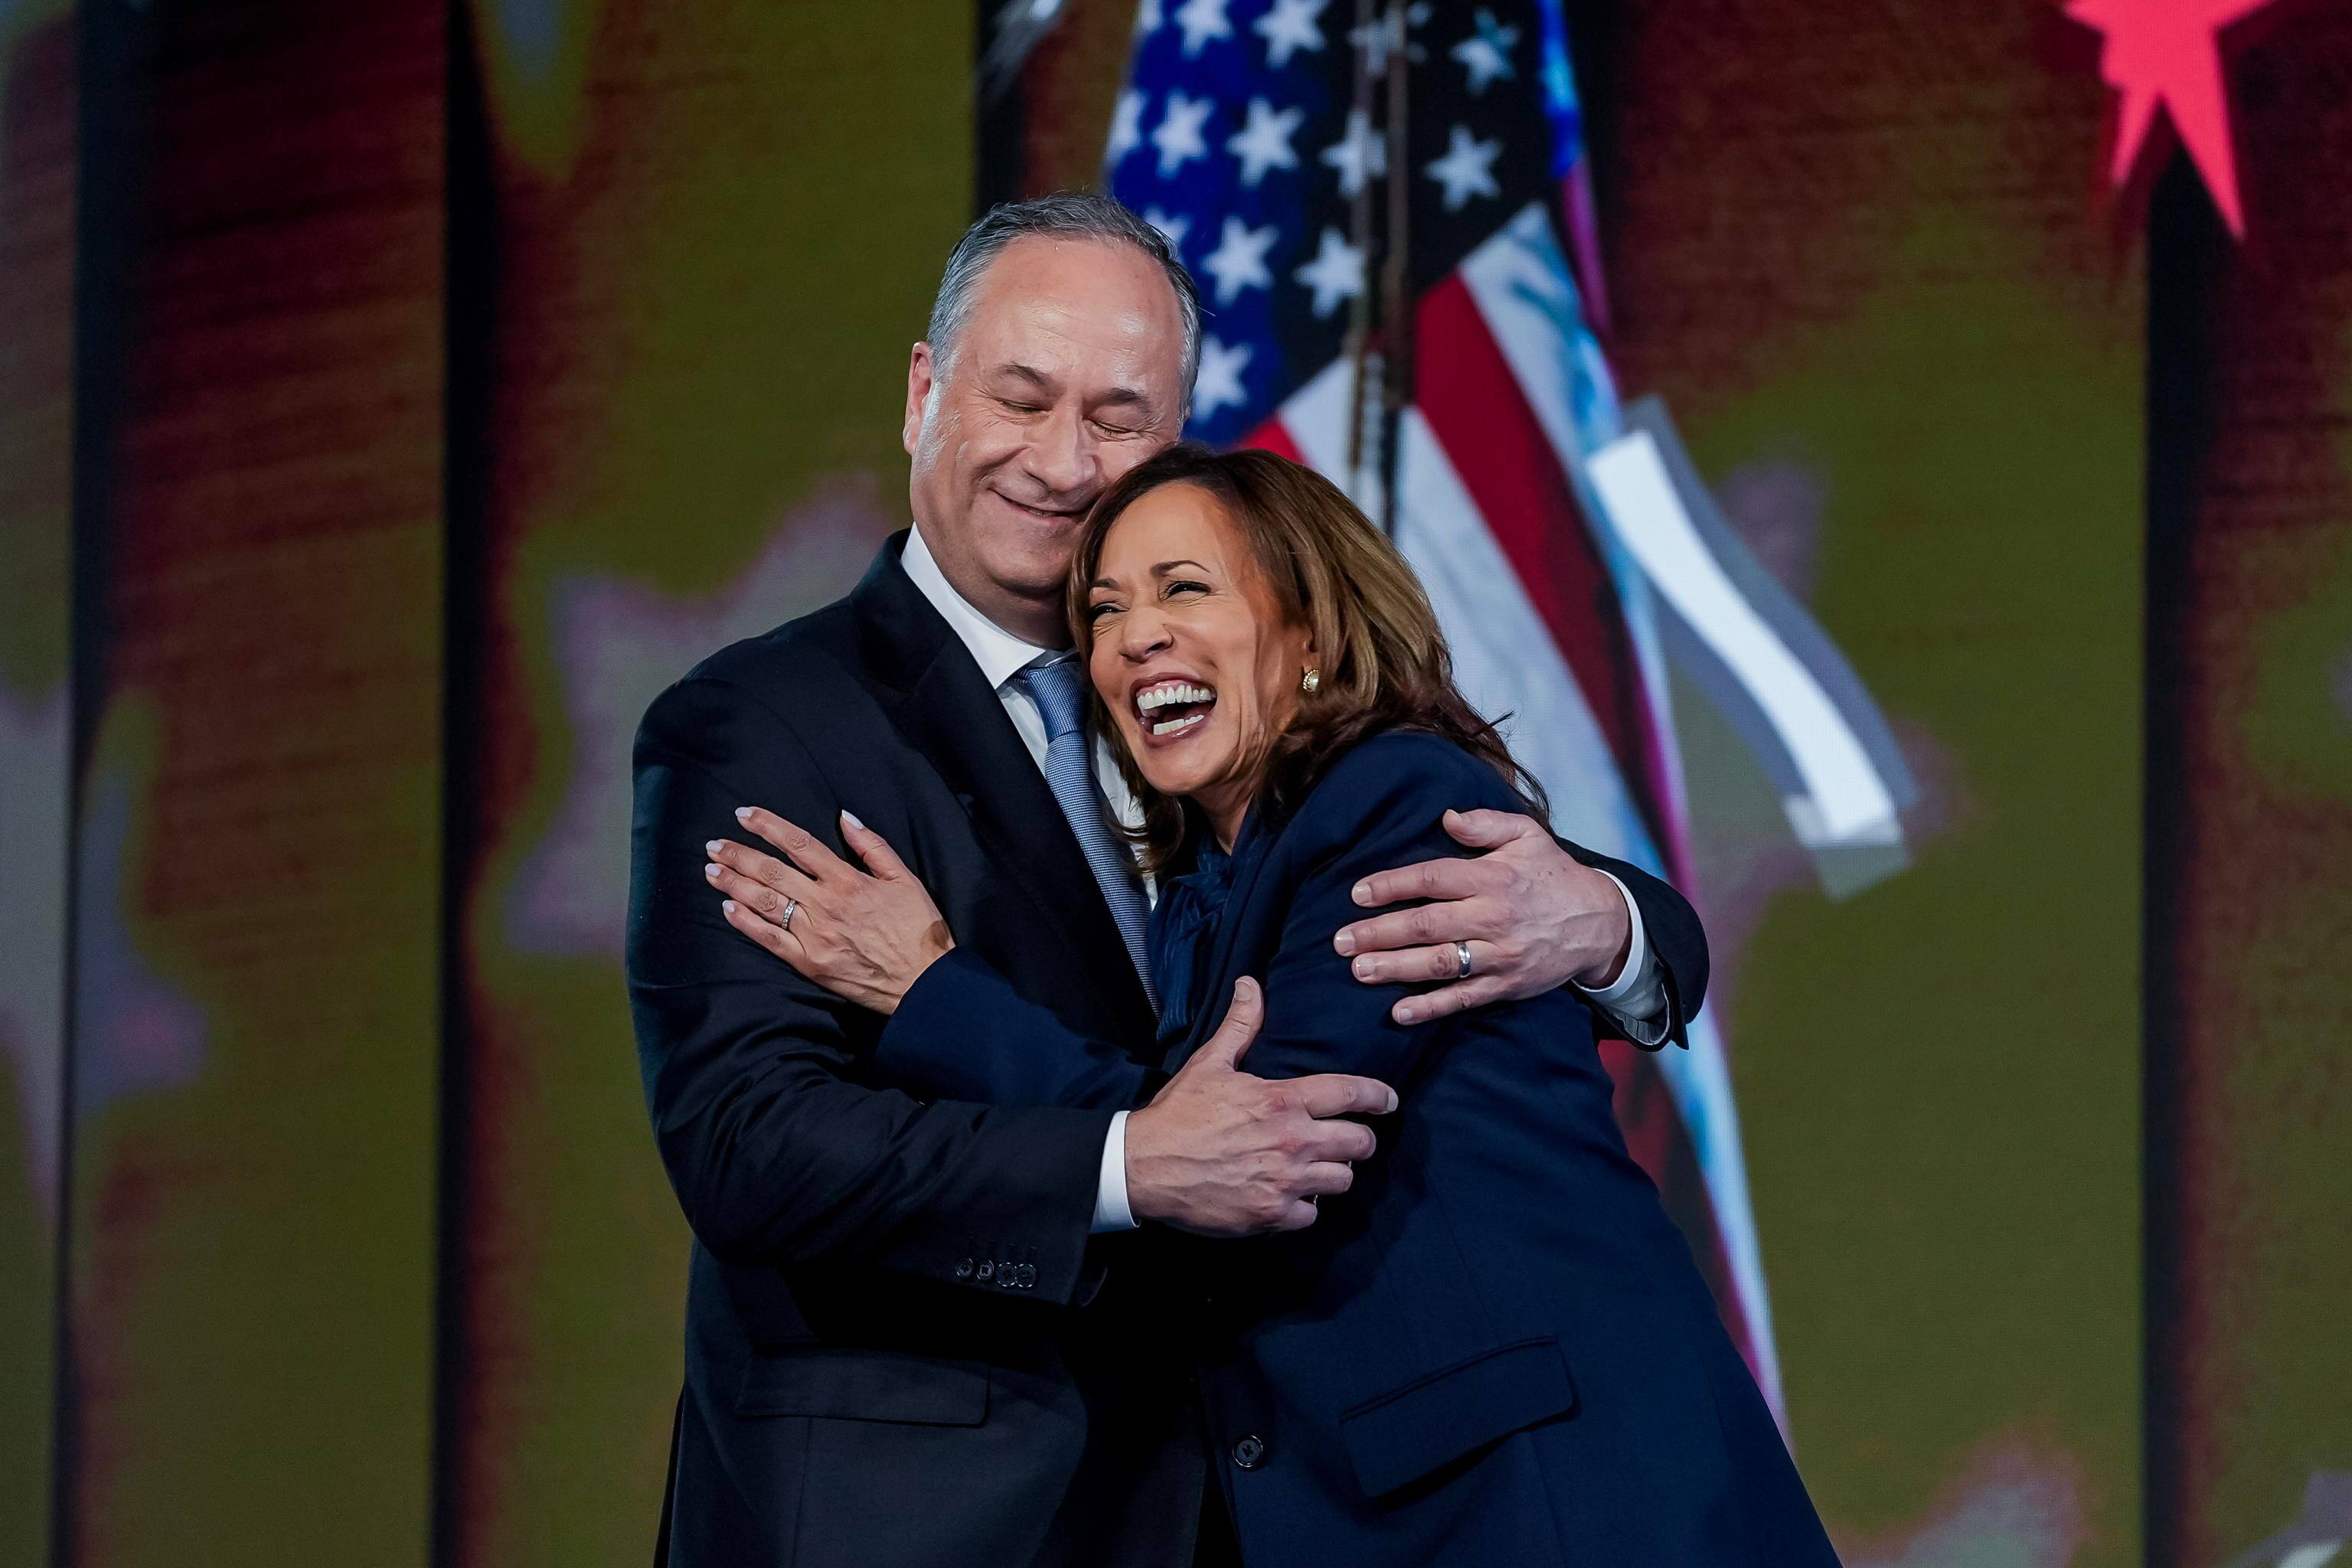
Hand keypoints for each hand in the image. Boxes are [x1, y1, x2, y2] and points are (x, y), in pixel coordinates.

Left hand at [706, 806, 953, 1013]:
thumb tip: (845, 817)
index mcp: (849, 881)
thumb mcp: (906, 879)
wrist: (924, 981)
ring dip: (735, 884)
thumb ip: (873, 846)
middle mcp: (826, 905)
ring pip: (766, 902)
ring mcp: (815, 936)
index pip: (800, 844)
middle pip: (773, 871)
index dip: (768, 826)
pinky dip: (747, 924)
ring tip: (711, 870)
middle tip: (714, 844)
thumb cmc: (919, 928)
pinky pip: (771, 940)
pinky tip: (728, 908)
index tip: (744, 814)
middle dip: (739, 855)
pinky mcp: (810, 963)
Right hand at [1124, 978, 1398, 1235]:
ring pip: (1342, 1181)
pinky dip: (1305, 1207)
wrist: (1142, 1166)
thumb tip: (1250, 985)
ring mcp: (1284, 1182)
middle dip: (1360, 1140)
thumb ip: (1241, 1025)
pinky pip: (1312, 1216)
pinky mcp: (1271, 1215)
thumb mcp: (1210, 1063)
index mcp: (1282, 1100)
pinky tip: (1291, 1196)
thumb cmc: (1178, 1113)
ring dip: (1333, 1174)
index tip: (1388, 1101)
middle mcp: (1292, 1141)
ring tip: (1318, 1168)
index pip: (1351, 1093)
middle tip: (1350, 1139)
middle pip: (1359, 1143)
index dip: (1378, 1096)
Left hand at [1330, 809, 1631, 1025]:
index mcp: (1492, 877)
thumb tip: (1446, 817)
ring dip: (1394, 969)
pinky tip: (1398, 1012)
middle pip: (1426, 925)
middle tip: (1340, 941)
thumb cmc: (1552, 874)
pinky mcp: (1506, 985)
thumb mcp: (1527, 835)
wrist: (1599, 921)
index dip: (1391, 885)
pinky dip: (1430, 1008)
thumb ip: (1486, 823)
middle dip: (1378, 933)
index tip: (1357, 892)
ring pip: (1438, 964)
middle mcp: (1493, 916)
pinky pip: (1463, 999)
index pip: (1432, 879)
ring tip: (1358, 971)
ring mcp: (1500, 955)